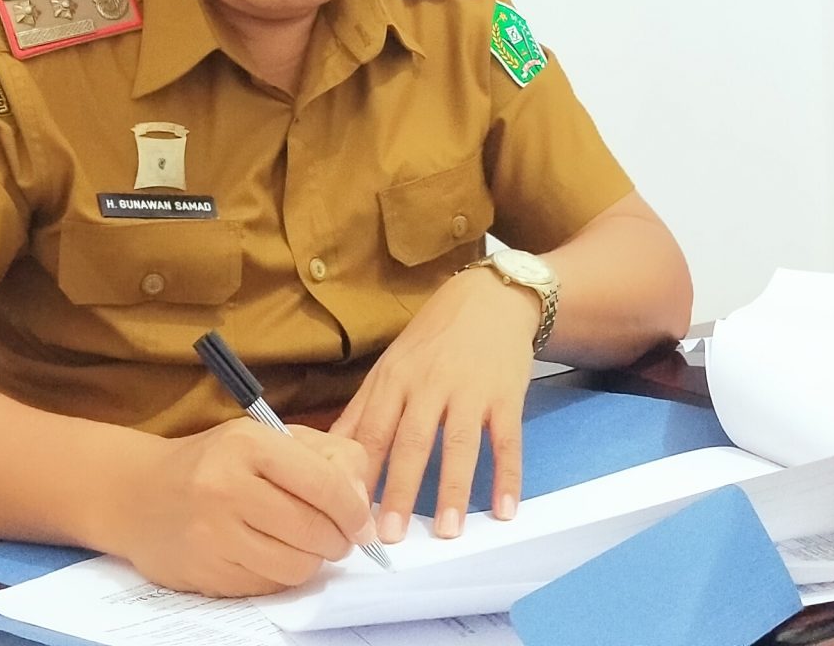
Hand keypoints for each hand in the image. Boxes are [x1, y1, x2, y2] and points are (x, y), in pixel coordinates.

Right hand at [100, 420, 371, 596]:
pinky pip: (269, 586)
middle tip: (335, 538)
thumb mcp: (267, 439)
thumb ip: (325, 458)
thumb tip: (363, 506)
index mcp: (248, 443)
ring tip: (302, 546)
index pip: (326, 484)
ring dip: (311, 561)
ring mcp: (213, 533)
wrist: (136, 495)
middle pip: (316, 530)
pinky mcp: (205, 571)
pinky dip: (280, 576)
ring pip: (296, 566)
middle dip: (338, 540)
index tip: (362, 524)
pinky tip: (269, 555)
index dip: (355, 511)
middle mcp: (226, 486)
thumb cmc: (215, 463)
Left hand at [333, 266, 540, 541]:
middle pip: (412, 442)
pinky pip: (507, 440)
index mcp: (394, 380)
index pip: (373, 432)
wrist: (489, 298)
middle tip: (390, 535)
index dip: (360, 474)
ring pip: (460, 444)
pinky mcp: (506, 395)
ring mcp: (470, 390)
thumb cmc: (433, 339)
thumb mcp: (390, 365)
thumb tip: (325, 451)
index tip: (347, 513)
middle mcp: (429, 385)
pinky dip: (508, 476)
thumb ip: (362, 410)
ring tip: (447, 531)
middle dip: (400, 489)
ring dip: (453, 489)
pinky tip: (503, 509)